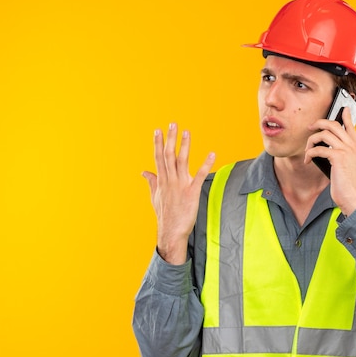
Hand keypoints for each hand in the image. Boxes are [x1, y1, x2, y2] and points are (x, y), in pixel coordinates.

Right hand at [142, 123, 214, 263]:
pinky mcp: (192, 192)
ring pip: (182, 161)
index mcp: (161, 181)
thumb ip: (151, 182)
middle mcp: (170, 180)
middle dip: (171, 139)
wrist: (171, 232)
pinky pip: (200, 176)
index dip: (158, 143)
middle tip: (173, 124)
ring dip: (185, 146)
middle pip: (169, 155)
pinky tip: (211, 153)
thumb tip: (144, 172)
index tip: (157, 130)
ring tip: (187, 132)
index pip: (158, 158)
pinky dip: (206, 164)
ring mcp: (180, 186)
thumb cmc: (165, 215)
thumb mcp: (155, 197)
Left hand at [304, 107, 355, 215]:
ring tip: (307, 150)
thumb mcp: (347, 166)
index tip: (343, 109)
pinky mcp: (338, 157)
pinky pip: (319, 148)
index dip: (346, 117)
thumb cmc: (346, 184)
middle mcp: (354, 146)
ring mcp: (347, 151)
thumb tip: (325, 145)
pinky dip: (310, 153)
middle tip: (311, 128)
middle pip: (334, 125)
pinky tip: (307, 160)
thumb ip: (342, 153)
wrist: (351, 197)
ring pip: (325, 134)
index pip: (351, 127)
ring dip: (311, 141)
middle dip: (319, 123)